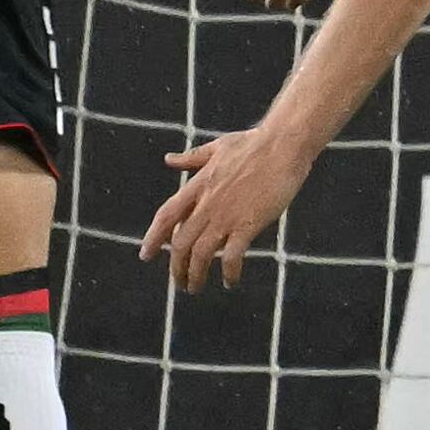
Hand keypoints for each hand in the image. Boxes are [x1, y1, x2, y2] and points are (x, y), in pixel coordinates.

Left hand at [142, 116, 321, 292]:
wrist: (283, 144)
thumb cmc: (254, 142)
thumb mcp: (217, 147)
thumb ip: (191, 158)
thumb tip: (169, 159)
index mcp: (198, 186)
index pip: (166, 216)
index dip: (153, 237)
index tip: (145, 255)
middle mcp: (207, 204)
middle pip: (180, 243)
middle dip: (175, 268)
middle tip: (179, 282)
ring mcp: (227, 215)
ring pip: (201, 254)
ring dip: (195, 275)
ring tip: (196, 287)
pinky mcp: (249, 223)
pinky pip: (233, 256)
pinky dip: (229, 273)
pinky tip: (231, 282)